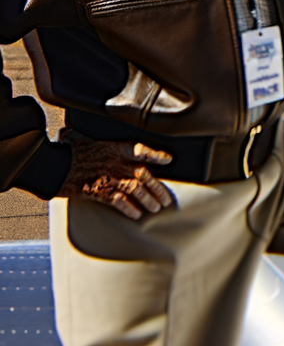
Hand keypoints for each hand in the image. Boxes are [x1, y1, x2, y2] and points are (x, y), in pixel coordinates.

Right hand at [56, 128, 174, 219]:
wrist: (53, 166)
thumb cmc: (66, 150)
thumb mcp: (81, 135)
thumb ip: (90, 134)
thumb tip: (79, 130)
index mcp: (116, 148)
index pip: (143, 150)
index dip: (157, 155)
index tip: (168, 160)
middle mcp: (117, 164)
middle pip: (145, 175)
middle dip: (157, 188)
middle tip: (166, 199)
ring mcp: (110, 179)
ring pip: (137, 191)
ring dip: (148, 200)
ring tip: (157, 208)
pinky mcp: (100, 192)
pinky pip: (120, 203)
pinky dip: (129, 209)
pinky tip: (136, 215)